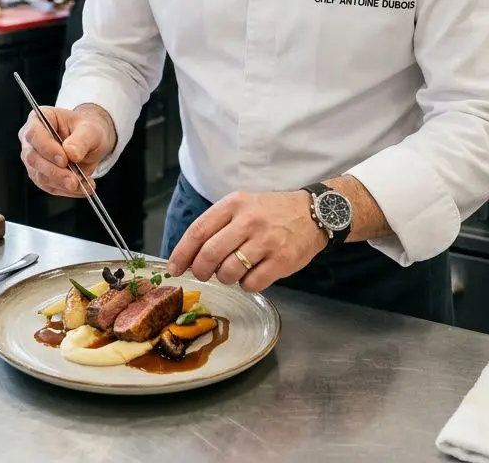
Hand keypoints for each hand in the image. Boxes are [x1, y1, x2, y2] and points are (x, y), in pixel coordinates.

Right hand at [18, 104, 116, 197]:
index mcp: (39, 119)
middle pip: (33, 158)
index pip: (34, 134)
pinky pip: (49, 186)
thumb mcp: (90, 130)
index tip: (64, 159)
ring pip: (40, 175)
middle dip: (55, 171)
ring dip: (62, 184)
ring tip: (83, 185)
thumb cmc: (87, 130)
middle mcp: (31, 140)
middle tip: (73, 180)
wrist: (90, 142)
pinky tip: (81, 188)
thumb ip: (81, 140)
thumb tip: (71, 154)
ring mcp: (34, 159)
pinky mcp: (40, 175)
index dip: (47, 148)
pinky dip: (66, 190)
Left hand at [167, 190, 325, 292]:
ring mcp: (267, 241)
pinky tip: (252, 274)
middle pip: (210, 254)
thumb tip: (189, 255)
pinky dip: (246, 285)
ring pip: (229, 272)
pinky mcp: (282, 260)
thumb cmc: (271, 212)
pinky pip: (252, 283)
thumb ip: (218, 225)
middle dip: (201, 270)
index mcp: (234, 204)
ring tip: (233, 271)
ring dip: (225, 278)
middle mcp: (249, 221)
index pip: (198, 231)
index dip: (182, 253)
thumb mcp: (242, 206)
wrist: (313, 212)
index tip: (174, 268)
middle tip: (203, 274)